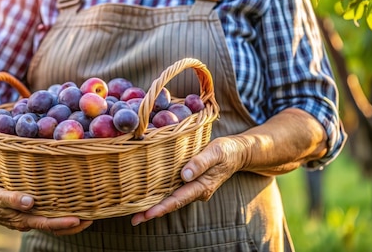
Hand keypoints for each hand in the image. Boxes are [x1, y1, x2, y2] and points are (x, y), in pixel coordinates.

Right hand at [0, 183, 92, 235]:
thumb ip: (11, 199)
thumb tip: (30, 202)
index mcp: (21, 220)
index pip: (46, 224)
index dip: (63, 223)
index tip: (79, 219)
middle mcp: (28, 221)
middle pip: (55, 226)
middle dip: (74, 224)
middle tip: (92, 217)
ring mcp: (29, 217)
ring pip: (53, 221)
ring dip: (70, 219)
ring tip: (89, 212)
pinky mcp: (29, 210)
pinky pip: (48, 213)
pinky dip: (61, 211)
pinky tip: (72, 204)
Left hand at [130, 137, 246, 225]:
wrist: (237, 153)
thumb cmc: (226, 151)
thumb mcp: (215, 152)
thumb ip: (200, 162)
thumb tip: (185, 175)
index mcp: (202, 187)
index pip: (178, 199)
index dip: (162, 207)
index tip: (147, 214)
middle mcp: (196, 191)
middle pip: (172, 204)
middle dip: (153, 212)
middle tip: (134, 220)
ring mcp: (193, 188)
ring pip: (171, 199)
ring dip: (154, 206)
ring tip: (135, 213)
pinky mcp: (190, 182)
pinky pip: (174, 191)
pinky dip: (161, 196)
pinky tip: (148, 197)